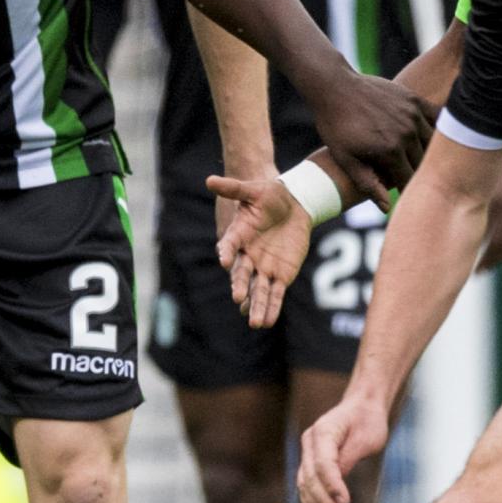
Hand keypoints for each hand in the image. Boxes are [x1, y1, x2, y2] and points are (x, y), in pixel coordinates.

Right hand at [208, 172, 311, 327]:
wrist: (291, 204)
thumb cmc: (269, 195)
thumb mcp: (254, 189)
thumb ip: (233, 188)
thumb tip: (210, 179)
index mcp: (239, 235)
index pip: (230, 244)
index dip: (227, 251)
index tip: (225, 259)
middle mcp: (248, 255)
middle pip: (243, 272)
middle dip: (241, 284)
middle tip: (238, 297)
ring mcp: (263, 267)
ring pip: (259, 289)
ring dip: (256, 305)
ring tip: (254, 322)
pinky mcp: (280, 274)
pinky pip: (275, 294)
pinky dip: (271, 307)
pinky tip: (266, 322)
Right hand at [298, 391, 390, 502]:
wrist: (362, 407)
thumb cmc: (368, 421)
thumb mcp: (367, 438)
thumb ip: (350, 458)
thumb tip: (337, 483)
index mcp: (323, 432)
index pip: (323, 464)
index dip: (332, 486)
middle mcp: (309, 442)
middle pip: (310, 477)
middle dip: (323, 501)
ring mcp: (307, 452)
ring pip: (305, 484)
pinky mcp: (310, 462)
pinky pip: (307, 484)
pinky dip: (312, 502)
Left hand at [305, 68, 429, 203]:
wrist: (334, 87)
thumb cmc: (335, 125)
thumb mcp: (345, 159)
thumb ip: (368, 184)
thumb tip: (387, 208)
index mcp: (390, 151)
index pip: (410, 180)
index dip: (409, 190)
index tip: (410, 196)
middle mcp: (407, 133)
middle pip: (424, 163)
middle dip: (422, 173)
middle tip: (422, 180)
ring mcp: (413, 115)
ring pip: (434, 142)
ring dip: (431, 153)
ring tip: (431, 161)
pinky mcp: (414, 100)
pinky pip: (437, 117)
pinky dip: (440, 128)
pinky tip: (439, 136)